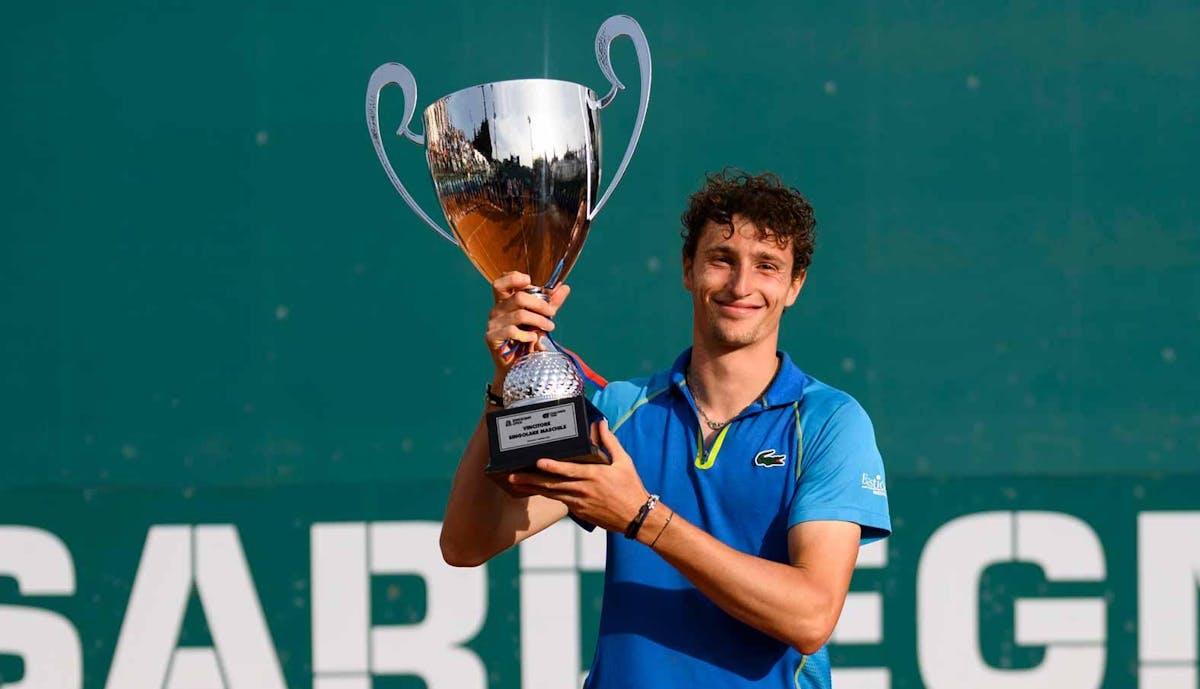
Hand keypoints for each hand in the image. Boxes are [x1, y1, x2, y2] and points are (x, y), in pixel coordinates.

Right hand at [485, 272, 570, 375]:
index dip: (514, 278)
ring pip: (519, 314)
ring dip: (538, 320)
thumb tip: (565, 287)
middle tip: (552, 312)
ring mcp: (493, 323)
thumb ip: (551, 303)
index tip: (530, 281)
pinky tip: (534, 339)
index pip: (501, 282)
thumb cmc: (527, 338)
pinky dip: (526, 334)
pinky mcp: (492, 337)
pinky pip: (511, 331)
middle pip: (518, 297)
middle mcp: (496, 310)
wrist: (518, 365)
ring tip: (550, 327)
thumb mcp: (541, 318)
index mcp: (505, 301)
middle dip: (539, 304)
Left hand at [506, 419, 649, 532]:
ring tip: (515, 483)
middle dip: (530, 480)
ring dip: (532, 488)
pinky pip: (559, 501)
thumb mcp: (624, 462)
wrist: (636, 517)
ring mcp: (579, 503)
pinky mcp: (579, 512)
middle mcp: (583, 490)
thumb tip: (601, 424)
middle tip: (512, 476)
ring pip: (551, 494)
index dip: (552, 466)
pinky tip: (534, 491)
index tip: (538, 462)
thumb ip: (610, 442)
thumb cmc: (630, 487)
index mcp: (593, 476)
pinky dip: (545, 496)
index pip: (568, 470)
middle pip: (552, 485)